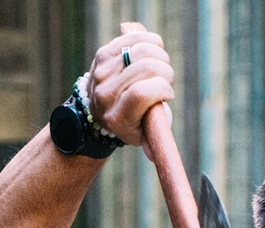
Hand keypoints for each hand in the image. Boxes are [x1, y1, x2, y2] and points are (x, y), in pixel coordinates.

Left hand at [87, 22, 174, 152]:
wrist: (97, 111)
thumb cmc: (130, 123)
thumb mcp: (144, 135)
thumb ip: (156, 138)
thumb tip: (153, 153)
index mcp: (117, 117)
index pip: (142, 92)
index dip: (162, 89)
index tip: (167, 94)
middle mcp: (106, 93)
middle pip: (147, 67)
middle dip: (165, 72)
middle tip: (164, 81)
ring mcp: (102, 71)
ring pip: (143, 49)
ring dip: (160, 57)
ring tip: (158, 69)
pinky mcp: (104, 53)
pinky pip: (136, 37)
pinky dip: (152, 42)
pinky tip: (152, 53)